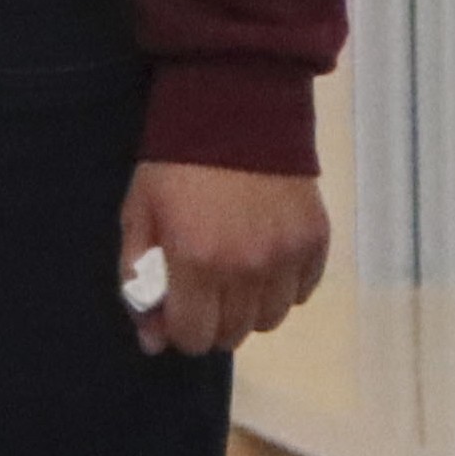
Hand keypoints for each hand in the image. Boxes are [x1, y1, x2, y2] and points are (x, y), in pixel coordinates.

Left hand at [124, 160, 331, 355]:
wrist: (235, 115)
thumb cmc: (175, 168)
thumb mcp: (138, 216)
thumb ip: (138, 280)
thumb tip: (151, 339)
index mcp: (196, 262)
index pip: (195, 337)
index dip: (180, 331)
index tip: (176, 311)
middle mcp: (247, 269)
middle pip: (234, 334)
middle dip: (212, 322)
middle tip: (203, 291)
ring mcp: (287, 258)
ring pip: (271, 319)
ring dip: (248, 308)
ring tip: (234, 274)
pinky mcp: (317, 243)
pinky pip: (302, 292)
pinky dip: (282, 287)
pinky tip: (265, 260)